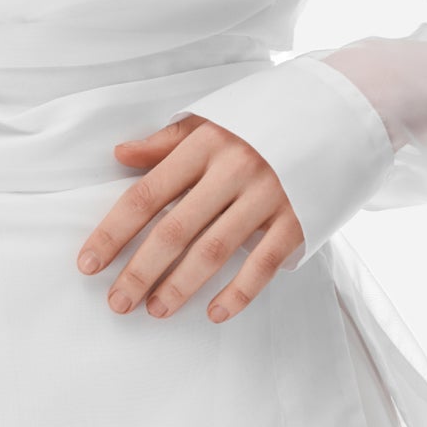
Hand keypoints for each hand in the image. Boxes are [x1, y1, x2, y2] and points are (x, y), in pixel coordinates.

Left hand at [76, 116, 303, 321]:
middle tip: (117, 301)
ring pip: (214, 249)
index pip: (146, 194)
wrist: (338, 112)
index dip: (114, 231)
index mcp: (204, 144)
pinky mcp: (299, 217)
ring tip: (156, 311)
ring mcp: (268, 195)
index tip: (88, 263)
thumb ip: (166, 142)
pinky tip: (215, 313)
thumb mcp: (213, 119)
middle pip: (175, 228)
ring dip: (181, 286)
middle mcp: (233, 169)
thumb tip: (120, 154)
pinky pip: (263, 263)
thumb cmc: (264, 120)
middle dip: (140, 270)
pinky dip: (238, 292)